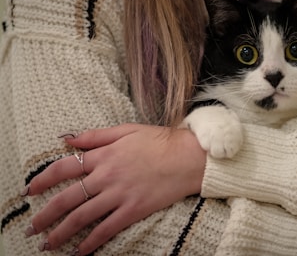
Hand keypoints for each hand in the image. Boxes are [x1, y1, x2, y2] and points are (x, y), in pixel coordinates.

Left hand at [24, 123, 205, 253]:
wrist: (189, 157)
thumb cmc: (160, 141)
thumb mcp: (127, 130)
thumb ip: (96, 135)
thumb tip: (68, 138)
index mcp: (104, 155)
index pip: (64, 167)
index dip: (43, 180)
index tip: (30, 191)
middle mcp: (107, 176)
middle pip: (67, 198)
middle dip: (45, 215)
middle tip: (32, 228)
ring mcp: (119, 194)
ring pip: (81, 217)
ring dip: (60, 233)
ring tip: (47, 245)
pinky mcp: (134, 210)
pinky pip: (106, 229)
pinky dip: (90, 243)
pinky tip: (78, 252)